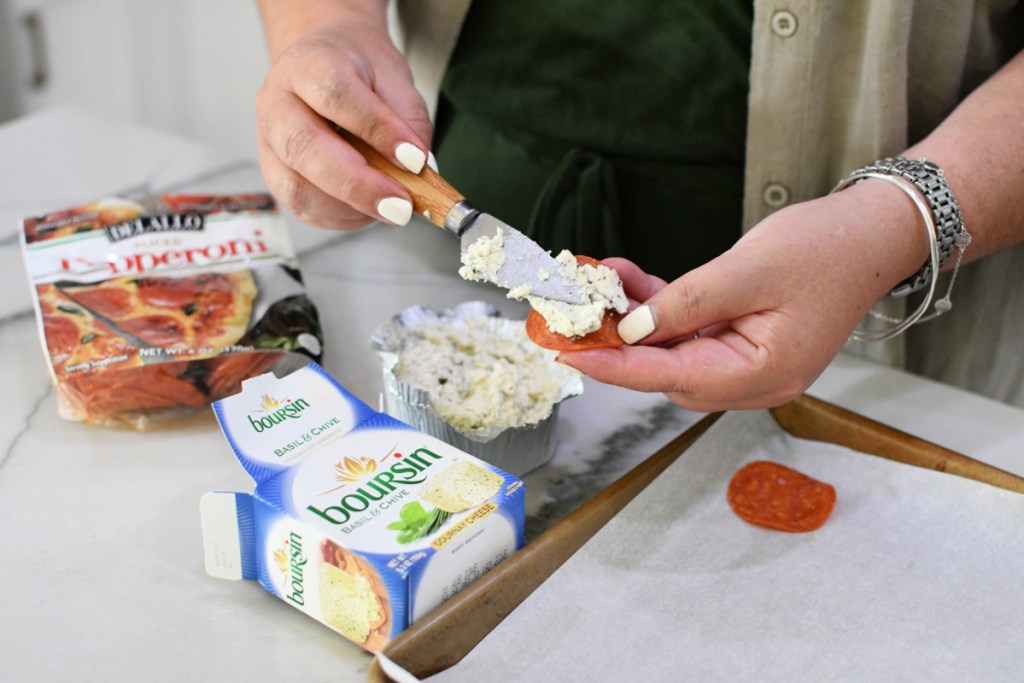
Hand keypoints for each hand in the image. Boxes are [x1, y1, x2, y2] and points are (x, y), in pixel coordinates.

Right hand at [256, 10, 431, 229]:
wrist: (323, 62)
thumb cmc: (359, 71)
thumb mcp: (394, 77)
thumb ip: (409, 118)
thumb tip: (417, 168)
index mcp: (307, 65)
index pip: (336, 95)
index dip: (377, 130)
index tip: (414, 159)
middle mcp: (277, 103)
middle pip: (305, 148)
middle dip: (357, 185)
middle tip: (401, 206)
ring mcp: (269, 143)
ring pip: (296, 187)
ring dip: (349, 208)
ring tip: (390, 208)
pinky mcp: (275, 175)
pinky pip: (303, 208)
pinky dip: (342, 217)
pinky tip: (369, 208)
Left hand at [556, 184, 926, 411]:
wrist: (875, 234)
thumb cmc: (827, 249)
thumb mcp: (749, 270)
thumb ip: (686, 303)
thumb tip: (631, 330)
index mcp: (762, 374)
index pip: (671, 377)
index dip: (614, 364)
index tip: (568, 352)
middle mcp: (753, 380)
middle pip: (667, 370)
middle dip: (618, 339)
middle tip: (577, 308)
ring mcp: (748, 364)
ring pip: (674, 351)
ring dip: (637, 318)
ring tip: (602, 279)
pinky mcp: (743, 342)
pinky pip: (691, 333)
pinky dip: (661, 309)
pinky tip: (633, 280)